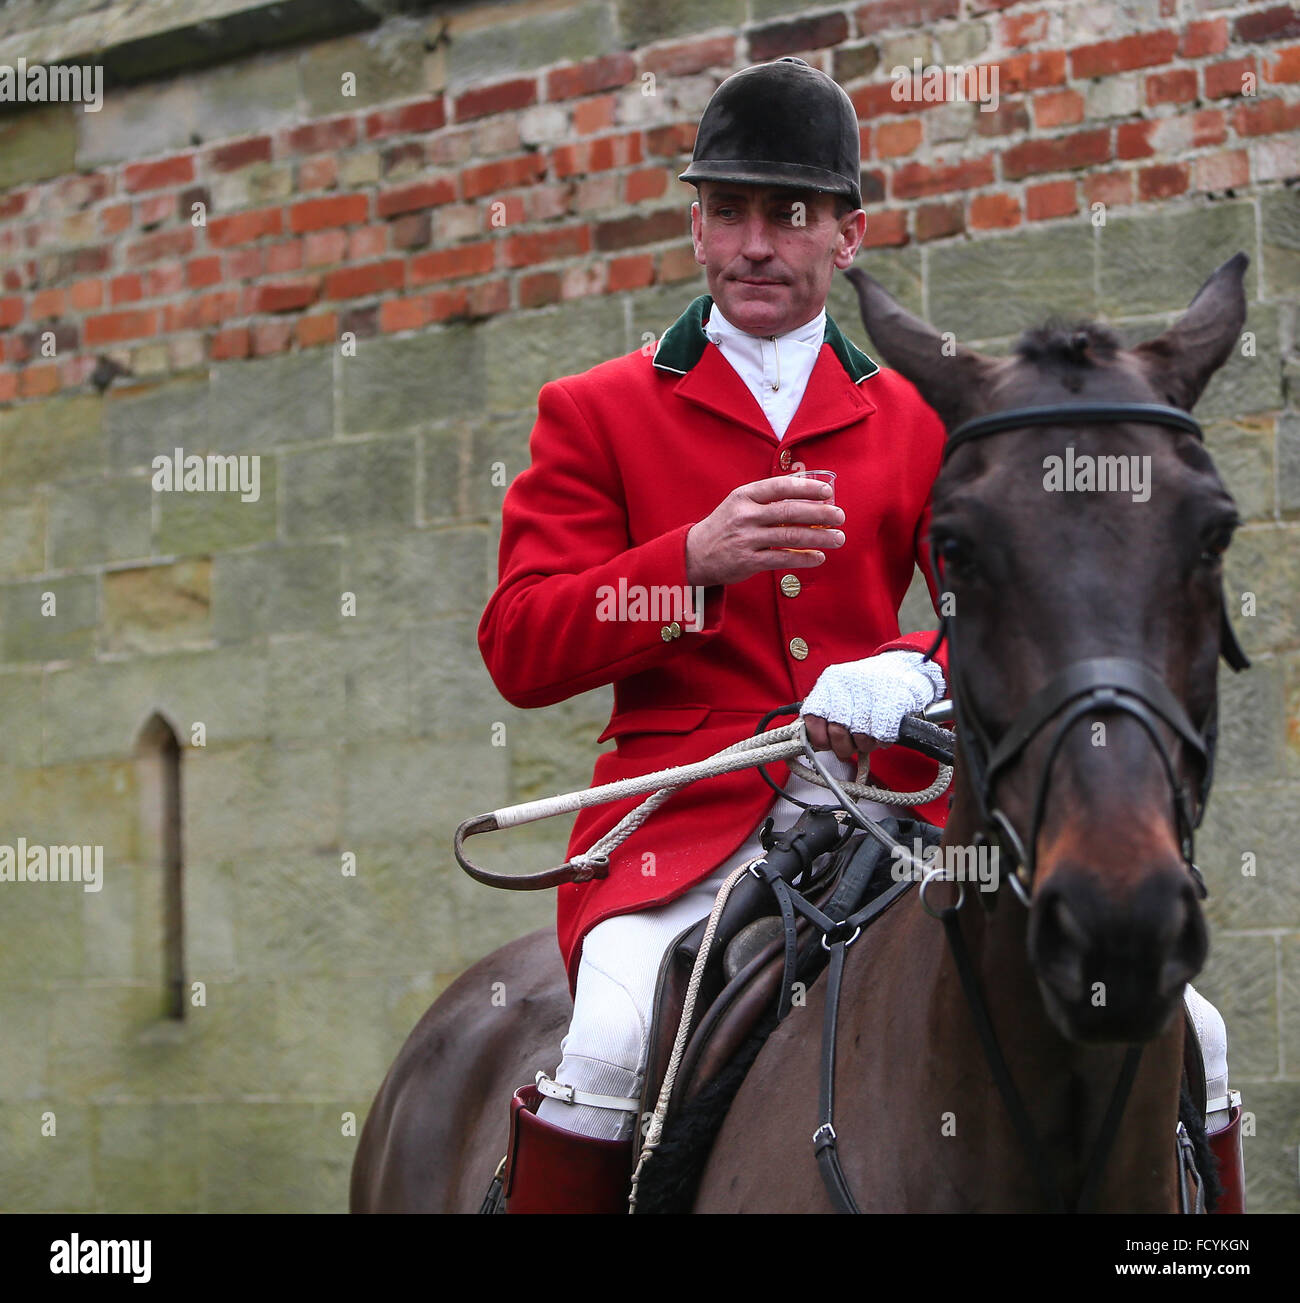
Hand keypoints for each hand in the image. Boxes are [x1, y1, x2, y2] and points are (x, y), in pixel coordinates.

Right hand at [685, 475, 843, 587]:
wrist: (695, 554)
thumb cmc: (726, 525)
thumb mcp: (739, 503)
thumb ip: (767, 499)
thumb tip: (808, 495)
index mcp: (744, 495)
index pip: (780, 487)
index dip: (806, 488)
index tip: (827, 492)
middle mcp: (745, 515)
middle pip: (790, 511)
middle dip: (820, 514)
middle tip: (840, 516)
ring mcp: (746, 539)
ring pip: (790, 536)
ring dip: (819, 537)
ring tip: (838, 538)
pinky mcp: (748, 561)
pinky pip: (782, 558)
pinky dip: (804, 558)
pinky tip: (819, 557)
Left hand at [800, 651, 945, 760]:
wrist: (904, 667)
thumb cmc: (869, 685)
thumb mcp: (840, 691)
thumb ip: (825, 714)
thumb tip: (816, 742)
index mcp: (830, 682)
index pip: (813, 717)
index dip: (819, 737)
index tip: (826, 744)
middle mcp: (847, 685)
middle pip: (837, 732)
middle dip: (844, 746)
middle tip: (849, 746)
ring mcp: (870, 693)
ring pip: (860, 738)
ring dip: (865, 744)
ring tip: (868, 736)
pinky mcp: (893, 703)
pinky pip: (882, 736)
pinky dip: (882, 740)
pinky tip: (882, 733)